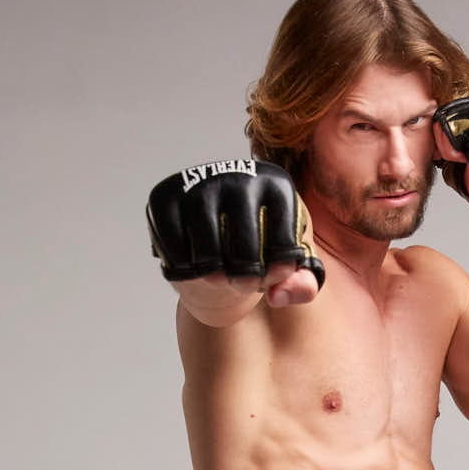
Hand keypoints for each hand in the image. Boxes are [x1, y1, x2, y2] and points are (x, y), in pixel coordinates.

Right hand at [145, 159, 324, 293]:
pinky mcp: (165, 196)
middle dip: (245, 277)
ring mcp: (200, 182)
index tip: (271, 277)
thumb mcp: (289, 268)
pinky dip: (183, 267)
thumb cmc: (260, 251)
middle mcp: (238, 174)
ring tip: (219, 276)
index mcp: (276, 184)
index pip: (282, 237)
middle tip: (243, 284)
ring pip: (207, 249)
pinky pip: (174, 247)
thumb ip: (303, 285)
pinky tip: (193, 264)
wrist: (218, 236)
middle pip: (244, 244)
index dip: (278, 270)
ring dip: (214, 275)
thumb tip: (279, 295)